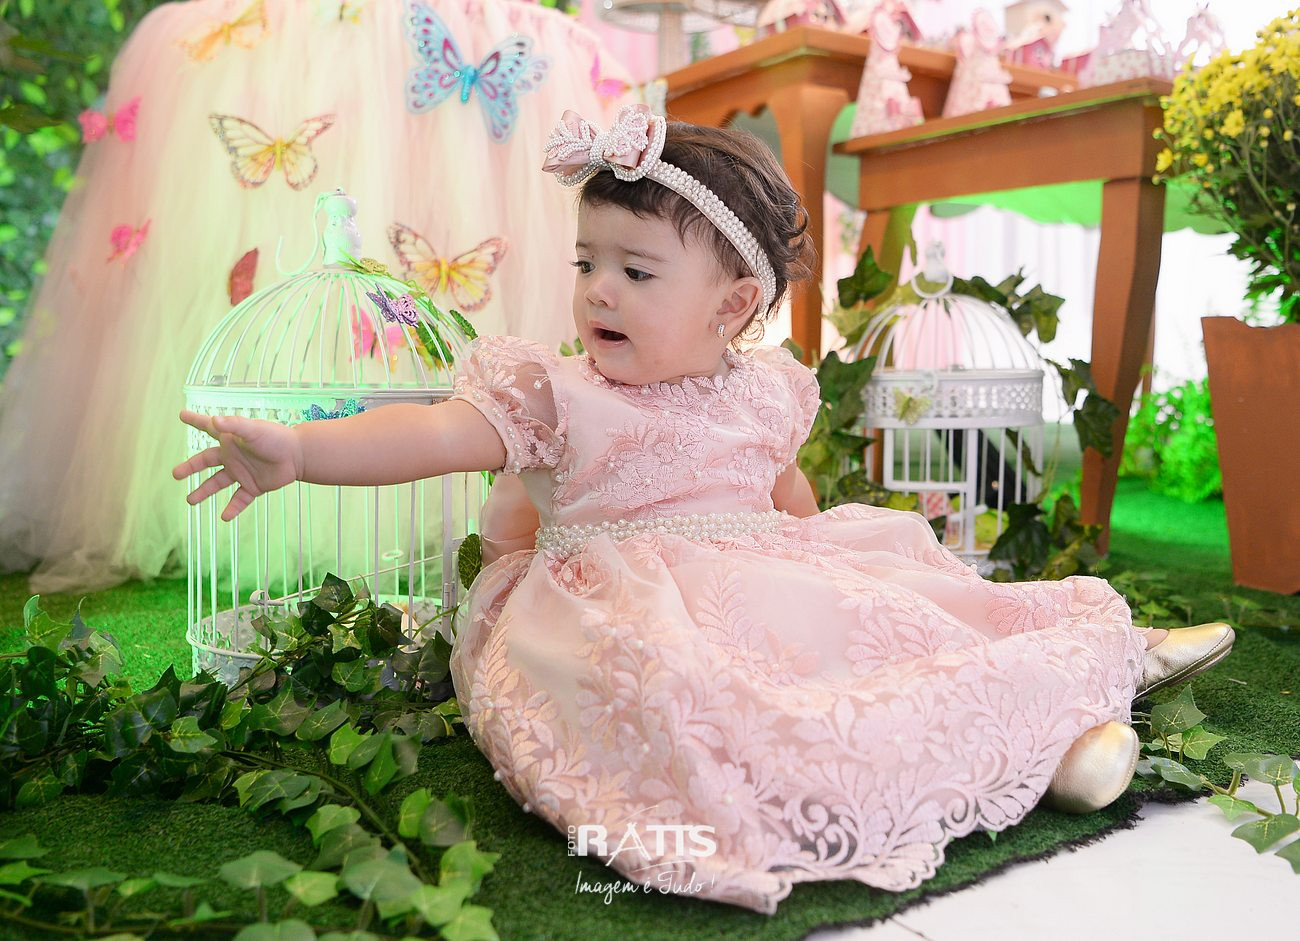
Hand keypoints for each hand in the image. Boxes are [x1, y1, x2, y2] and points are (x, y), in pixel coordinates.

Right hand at [172, 410, 303, 520]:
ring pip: (217, 483)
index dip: (195, 420)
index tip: (182, 415)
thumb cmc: (276, 438)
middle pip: (205, 461)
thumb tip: (213, 420)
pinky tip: (224, 517)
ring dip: (204, 492)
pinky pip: (240, 499)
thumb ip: (233, 426)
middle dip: (190, 467)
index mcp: (230, 439)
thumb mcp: (253, 430)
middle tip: (175, 474)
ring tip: (190, 501)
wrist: (299, 456)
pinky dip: (233, 508)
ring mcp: (242, 472)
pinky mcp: (254, 486)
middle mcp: (233, 456)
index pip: (208, 428)